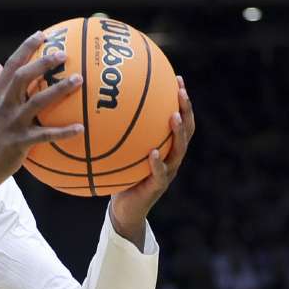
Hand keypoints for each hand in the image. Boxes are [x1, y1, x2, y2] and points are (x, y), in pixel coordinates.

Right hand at [0, 31, 84, 191]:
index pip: (9, 66)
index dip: (25, 48)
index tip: (41, 35)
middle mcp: (2, 107)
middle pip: (23, 78)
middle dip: (43, 63)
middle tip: (63, 54)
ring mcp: (11, 124)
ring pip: (38, 102)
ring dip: (59, 90)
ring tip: (79, 81)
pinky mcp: (19, 143)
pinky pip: (46, 135)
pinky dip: (64, 132)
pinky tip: (82, 128)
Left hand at [109, 76, 195, 245]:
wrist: (125, 209)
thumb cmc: (121, 177)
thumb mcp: (121, 152)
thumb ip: (118, 133)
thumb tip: (100, 106)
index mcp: (167, 146)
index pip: (180, 118)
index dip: (183, 100)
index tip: (179, 78)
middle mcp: (172, 156)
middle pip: (187, 130)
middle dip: (186, 110)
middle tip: (181, 92)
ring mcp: (167, 172)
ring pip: (179, 150)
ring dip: (178, 133)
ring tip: (174, 117)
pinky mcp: (157, 187)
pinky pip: (159, 173)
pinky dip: (157, 162)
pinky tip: (153, 152)